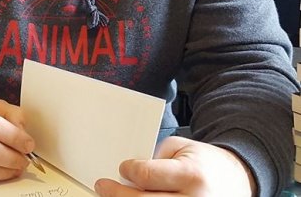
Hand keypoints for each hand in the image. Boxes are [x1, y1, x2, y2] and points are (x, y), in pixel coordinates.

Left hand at [94, 136, 256, 195]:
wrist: (237, 179)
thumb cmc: (205, 161)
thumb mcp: (181, 147)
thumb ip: (155, 157)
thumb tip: (129, 171)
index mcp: (190, 175)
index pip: (147, 175)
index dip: (128, 171)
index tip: (122, 167)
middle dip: (117, 194)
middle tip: (102, 186)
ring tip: (111, 196)